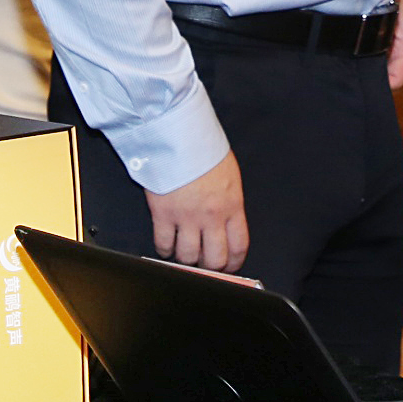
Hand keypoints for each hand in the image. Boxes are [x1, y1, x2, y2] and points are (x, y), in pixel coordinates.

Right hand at [145, 152, 248, 272]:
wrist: (179, 135)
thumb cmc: (203, 148)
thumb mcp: (229, 175)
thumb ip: (230, 202)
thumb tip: (228, 221)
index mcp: (232, 205)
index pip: (238, 245)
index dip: (234, 263)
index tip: (229, 266)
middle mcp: (211, 216)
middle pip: (214, 259)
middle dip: (210, 266)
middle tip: (205, 264)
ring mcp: (186, 217)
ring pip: (188, 257)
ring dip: (187, 260)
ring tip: (185, 254)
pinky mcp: (163, 214)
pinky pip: (164, 244)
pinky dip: (164, 250)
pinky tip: (166, 247)